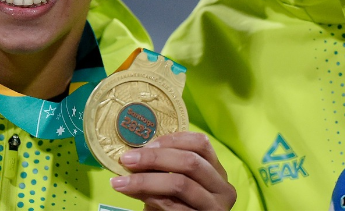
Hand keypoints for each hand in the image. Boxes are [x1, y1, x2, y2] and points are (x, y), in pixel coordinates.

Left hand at [110, 131, 236, 210]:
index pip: (200, 143)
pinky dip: (150, 197)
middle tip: (127, 159)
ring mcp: (215, 207)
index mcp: (218, 170)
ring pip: (180, 184)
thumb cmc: (180, 206)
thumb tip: (135, 153)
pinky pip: (172, 206)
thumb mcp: (179, 182)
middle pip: (190, 162)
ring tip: (122, 181)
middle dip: (155, 158)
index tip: (145, 143)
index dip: (172, 140)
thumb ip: (166, 167)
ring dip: (146, 180)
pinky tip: (134, 194)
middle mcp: (223, 188)